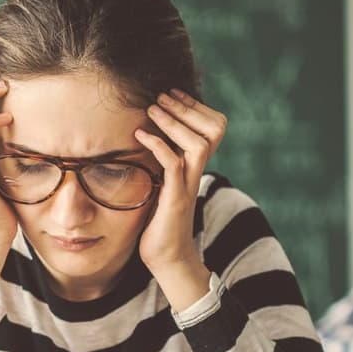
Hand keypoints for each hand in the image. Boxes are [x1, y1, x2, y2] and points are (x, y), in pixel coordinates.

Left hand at [134, 89, 226, 309]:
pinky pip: (173, 165)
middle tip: (162, 95)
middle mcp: (196, 172)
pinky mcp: (175, 198)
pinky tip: (139, 136)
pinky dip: (158, 146)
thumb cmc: (158, 221)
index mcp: (195, 167)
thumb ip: (160, 162)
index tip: (172, 94)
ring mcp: (188, 185)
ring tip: (152, 109)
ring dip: (174, 122)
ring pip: (198, 144)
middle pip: (213, 130)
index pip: (213, 128)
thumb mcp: (161, 183)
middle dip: (187, 107)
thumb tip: (141, 138)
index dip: (196, 107)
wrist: (166, 258)